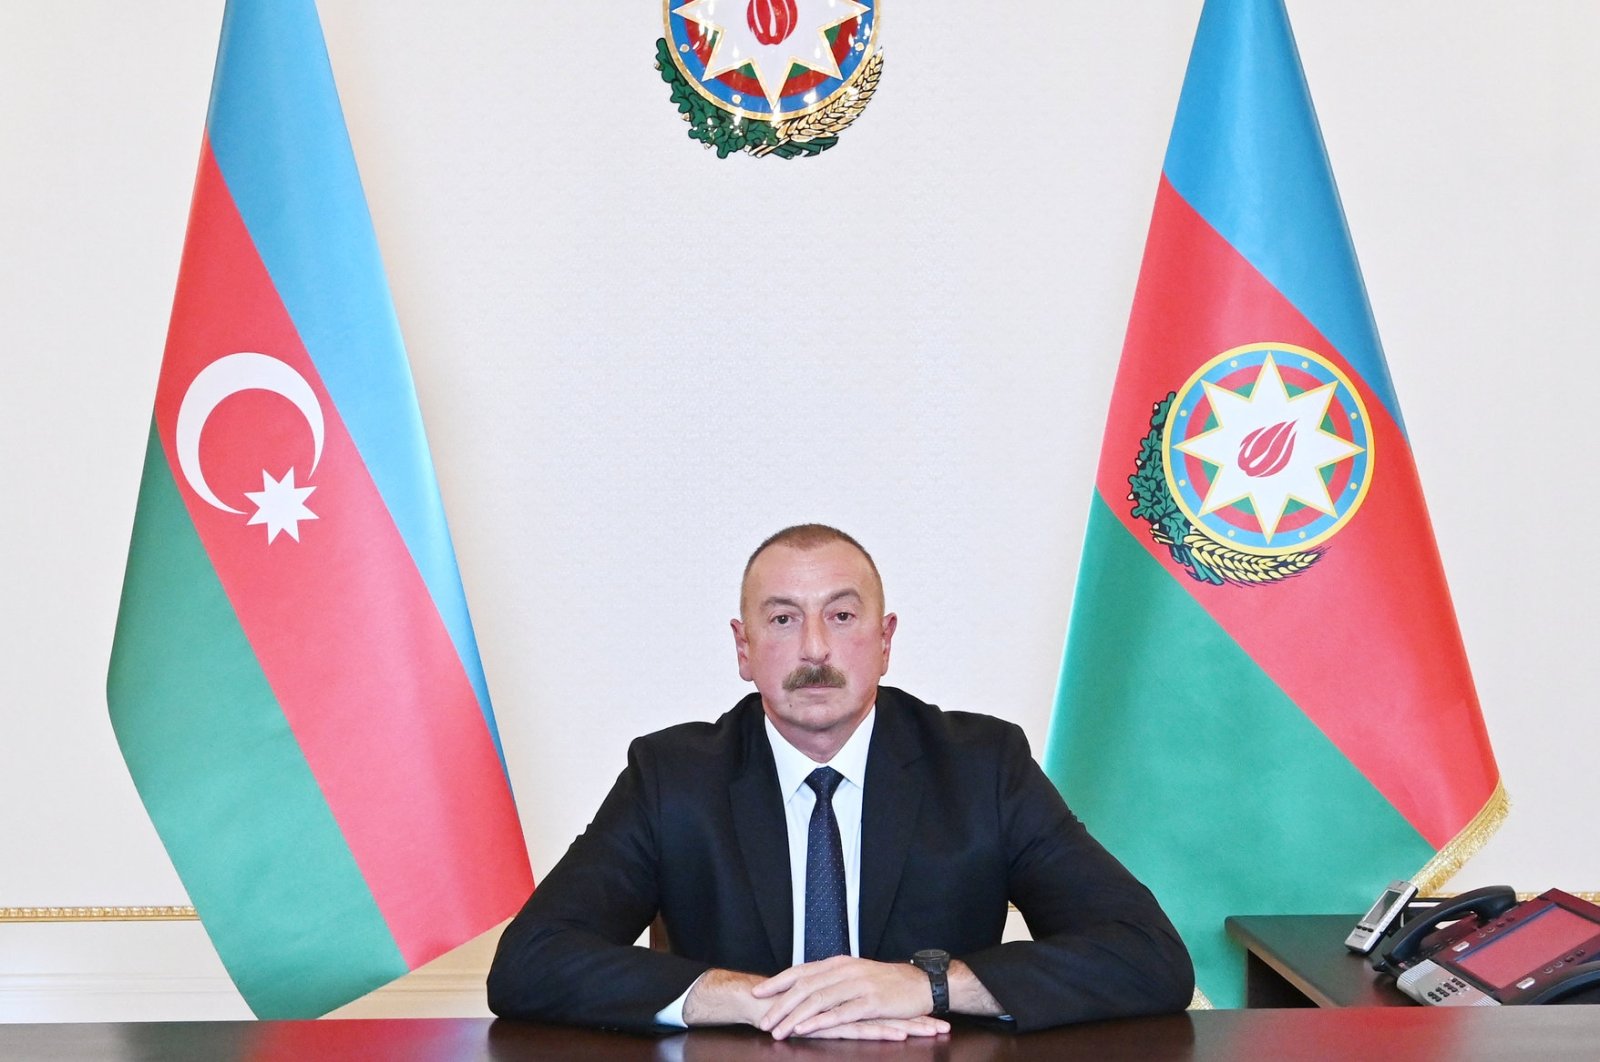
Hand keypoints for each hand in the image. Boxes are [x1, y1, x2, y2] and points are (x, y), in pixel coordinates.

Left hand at [751, 956, 945, 1038]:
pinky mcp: (871, 1003)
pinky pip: (840, 1013)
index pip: (802, 970)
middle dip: (780, 1004)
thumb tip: (808, 987)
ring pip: (818, 1000)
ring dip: (794, 1016)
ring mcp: (858, 986)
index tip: (758, 992)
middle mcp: (846, 971)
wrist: (921, 984)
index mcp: (840, 963)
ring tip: (777, 1030)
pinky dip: (819, 1021)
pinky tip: (805, 1029)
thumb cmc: (888, 982)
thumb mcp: (857, 974)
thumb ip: (833, 979)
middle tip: (763, 1021)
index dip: (778, 981)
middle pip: (805, 987)